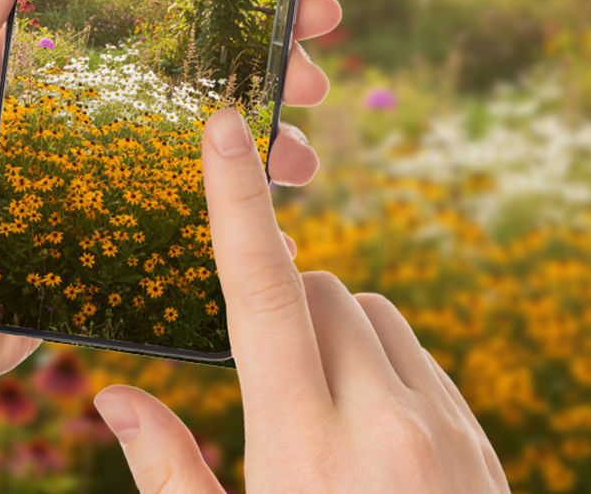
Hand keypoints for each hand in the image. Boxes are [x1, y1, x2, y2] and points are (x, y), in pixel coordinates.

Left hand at [0, 0, 341, 388]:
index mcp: (76, 76)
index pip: (172, 27)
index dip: (240, 10)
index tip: (303, 3)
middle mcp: (114, 122)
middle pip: (213, 86)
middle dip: (277, 77)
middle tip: (315, 80)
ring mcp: (131, 185)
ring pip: (223, 159)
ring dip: (276, 153)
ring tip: (304, 164)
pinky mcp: (137, 246)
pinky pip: (207, 232)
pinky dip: (249, 230)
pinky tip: (279, 233)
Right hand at [92, 109, 509, 492]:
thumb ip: (172, 473)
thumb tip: (112, 396)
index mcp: (306, 450)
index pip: (265, 294)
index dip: (238, 204)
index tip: (226, 130)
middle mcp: (385, 421)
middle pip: (322, 290)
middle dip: (282, 306)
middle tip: (261, 373)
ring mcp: (444, 425)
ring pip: (378, 314)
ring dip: (336, 333)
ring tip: (318, 410)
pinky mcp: (478, 434)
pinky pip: (423, 355)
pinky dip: (387, 365)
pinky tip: (372, 433)